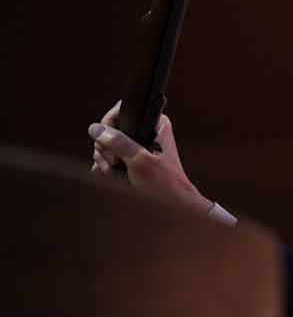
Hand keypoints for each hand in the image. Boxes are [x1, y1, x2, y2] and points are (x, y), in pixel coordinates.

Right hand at [89, 102, 212, 214]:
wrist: (173, 205)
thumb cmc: (164, 183)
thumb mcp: (139, 160)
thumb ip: (118, 142)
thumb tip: (95, 129)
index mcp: (154, 123)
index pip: (122, 111)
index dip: (108, 126)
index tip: (107, 143)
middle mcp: (146, 131)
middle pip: (111, 130)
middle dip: (105, 148)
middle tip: (113, 163)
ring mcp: (138, 145)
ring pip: (108, 145)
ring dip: (105, 160)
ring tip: (113, 172)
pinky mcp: (132, 159)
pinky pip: (111, 157)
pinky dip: (107, 166)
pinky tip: (110, 175)